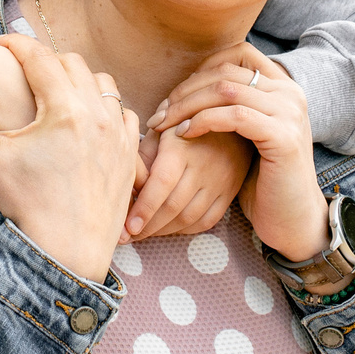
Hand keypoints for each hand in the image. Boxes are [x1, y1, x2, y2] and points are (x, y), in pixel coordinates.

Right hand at [0, 30, 138, 282]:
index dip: (15, 45)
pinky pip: (122, 112)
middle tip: (25, 68)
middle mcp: (96, 113)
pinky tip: (87, 117)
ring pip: (102, 83)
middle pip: (72, 63)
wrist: (66, 250)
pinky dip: (104, 106)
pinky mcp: (127, 151)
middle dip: (45, 60)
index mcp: (63, 109)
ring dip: (78, 79)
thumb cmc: (28, 204)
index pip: (38, 58)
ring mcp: (117, 132)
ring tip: (57, 90)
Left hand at [127, 124, 253, 239]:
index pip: (161, 184)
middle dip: (147, 226)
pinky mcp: (230, 191)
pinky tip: (169, 228)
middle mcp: (204, 166)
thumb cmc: (184, 122)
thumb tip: (123, 182)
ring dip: (163, 231)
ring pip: (189, 218)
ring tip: (144, 233)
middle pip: (173, 206)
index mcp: (182, 148)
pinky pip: (207, 220)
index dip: (143, 208)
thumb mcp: (161, 128)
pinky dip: (185, 229)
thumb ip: (141, 154)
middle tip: (127, 236)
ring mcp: (220, 181)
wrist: (228, 117)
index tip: (128, 227)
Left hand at [152, 45, 326, 262]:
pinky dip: (203, 121)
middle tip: (160, 113)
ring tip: (165, 124)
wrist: (291, 217)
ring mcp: (289, 112)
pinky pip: (234, 115)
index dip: (203, 68)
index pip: (238, 53)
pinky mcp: (282, 136)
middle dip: (185, 90)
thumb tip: (190, 87)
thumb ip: (233, 106)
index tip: (179, 94)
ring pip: (225, 90)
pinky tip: (184, 134)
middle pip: (225, 72)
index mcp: (283, 87)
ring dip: (187, 105)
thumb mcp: (249, 134)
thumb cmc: (262, 179)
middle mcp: (290, 93)